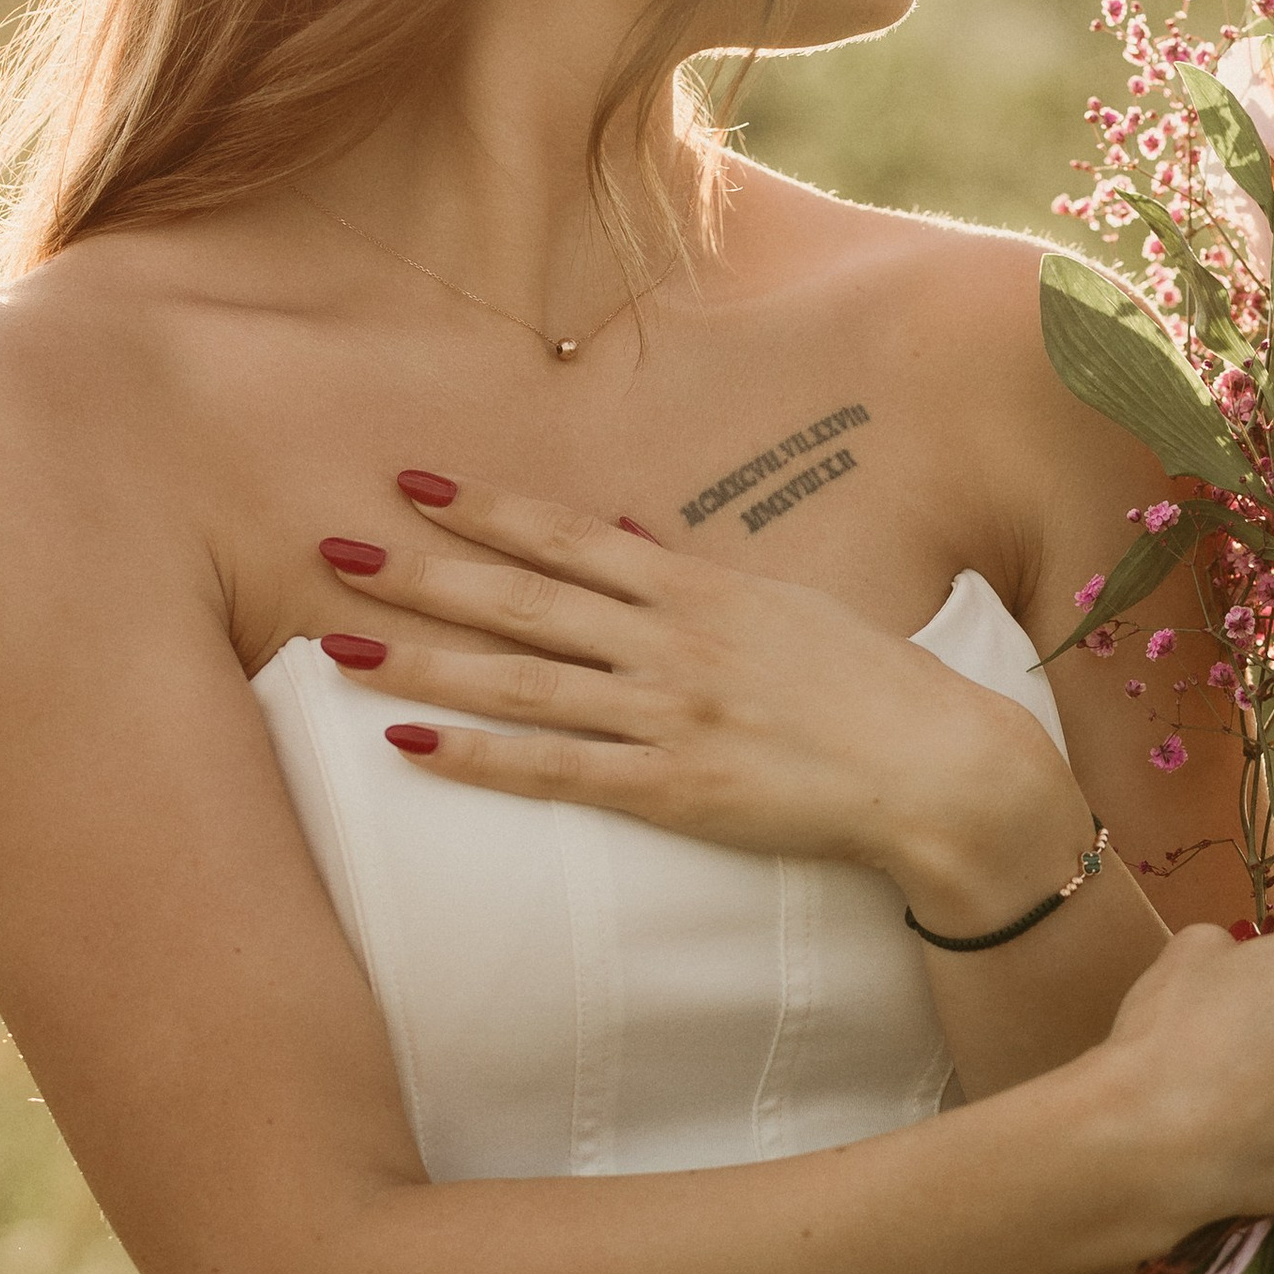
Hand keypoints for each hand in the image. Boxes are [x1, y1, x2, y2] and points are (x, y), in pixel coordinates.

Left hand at [312, 477, 1091, 911]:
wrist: (940, 769)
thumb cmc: (872, 689)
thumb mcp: (786, 608)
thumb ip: (694, 577)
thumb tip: (625, 530)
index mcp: (701, 591)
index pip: (571, 539)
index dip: (488, 510)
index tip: (415, 483)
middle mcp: (673, 643)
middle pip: (523, 600)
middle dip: (423, 574)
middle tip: (333, 551)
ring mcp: (670, 715)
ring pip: (522, 682)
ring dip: (425, 662)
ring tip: (339, 649)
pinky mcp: (675, 790)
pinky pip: (557, 770)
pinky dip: (479, 757)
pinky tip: (412, 745)